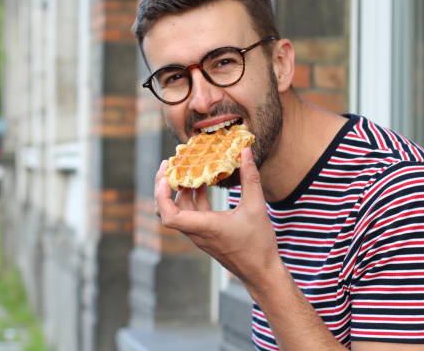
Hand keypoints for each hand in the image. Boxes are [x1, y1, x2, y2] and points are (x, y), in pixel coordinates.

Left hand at [155, 147, 281, 285]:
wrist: (261, 272)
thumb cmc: (258, 244)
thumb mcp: (256, 207)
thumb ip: (251, 178)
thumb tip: (245, 152)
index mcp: (205, 226)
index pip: (169, 216)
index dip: (162, 195)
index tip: (167, 175)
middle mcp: (197, 232)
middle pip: (167, 210)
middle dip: (164, 186)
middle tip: (168, 164)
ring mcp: (200, 234)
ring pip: (179, 211)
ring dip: (179, 190)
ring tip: (186, 169)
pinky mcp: (206, 234)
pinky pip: (191, 214)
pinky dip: (192, 198)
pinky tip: (203, 184)